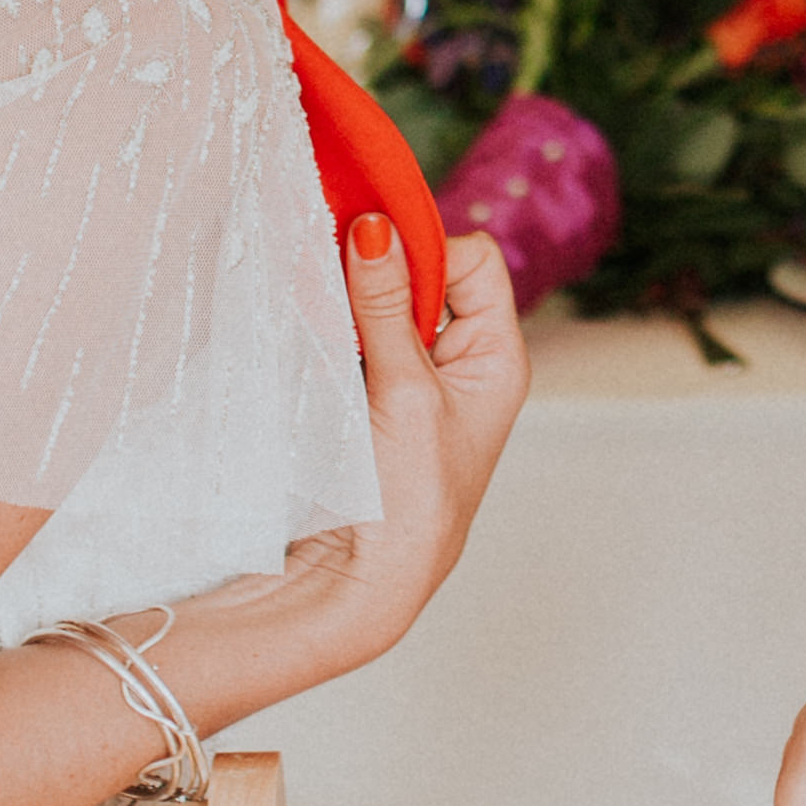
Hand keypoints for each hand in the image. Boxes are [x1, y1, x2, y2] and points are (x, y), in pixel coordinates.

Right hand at [340, 214, 522, 638]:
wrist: (364, 577)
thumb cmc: (408, 499)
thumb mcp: (405, 391)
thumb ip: (387, 306)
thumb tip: (374, 228)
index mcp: (496, 356)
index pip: (474, 261)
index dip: (428, 250)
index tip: (374, 256)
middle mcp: (462, 359)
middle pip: (427, 275)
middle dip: (381, 271)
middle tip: (334, 269)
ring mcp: (416, 375)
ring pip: (385, 303)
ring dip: (351, 300)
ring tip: (318, 307)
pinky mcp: (371, 391)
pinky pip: (356, 334)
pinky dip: (333, 326)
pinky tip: (309, 331)